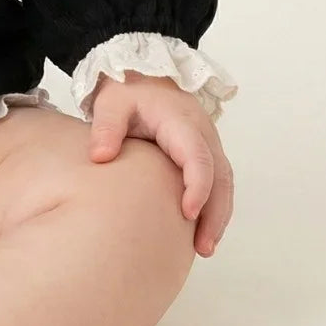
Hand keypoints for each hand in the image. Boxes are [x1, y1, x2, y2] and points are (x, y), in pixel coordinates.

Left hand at [86, 69, 233, 258]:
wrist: (143, 76)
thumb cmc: (128, 91)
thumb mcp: (111, 103)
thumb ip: (106, 127)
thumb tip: (100, 157)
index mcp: (181, 122)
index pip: (198, 157)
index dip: (197, 186)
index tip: (187, 213)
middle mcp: (202, 134)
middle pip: (220, 177)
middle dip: (214, 213)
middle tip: (202, 247)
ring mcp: (207, 144)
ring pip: (224, 183)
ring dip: (218, 216)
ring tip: (205, 248)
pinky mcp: (204, 154)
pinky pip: (218, 183)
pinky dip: (214, 208)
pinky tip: (201, 233)